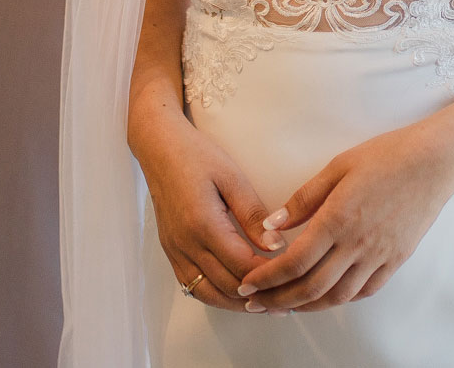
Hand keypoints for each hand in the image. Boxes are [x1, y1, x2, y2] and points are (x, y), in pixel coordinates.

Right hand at [133, 114, 273, 311]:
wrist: (159, 149)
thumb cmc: (198, 156)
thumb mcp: (232, 177)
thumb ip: (253, 214)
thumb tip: (276, 245)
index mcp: (203, 225)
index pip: (242, 266)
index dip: (270, 276)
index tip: (294, 276)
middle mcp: (186, 245)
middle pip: (227, 287)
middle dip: (259, 297)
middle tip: (288, 299)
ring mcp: (175, 252)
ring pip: (208, 294)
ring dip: (237, 303)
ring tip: (267, 304)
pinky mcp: (171, 252)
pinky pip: (193, 286)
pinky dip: (217, 295)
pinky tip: (237, 293)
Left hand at [235, 123, 453, 313]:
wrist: (435, 161)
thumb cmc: (386, 156)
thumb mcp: (338, 166)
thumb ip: (303, 198)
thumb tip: (271, 225)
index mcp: (338, 218)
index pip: (293, 261)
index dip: (266, 278)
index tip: (247, 285)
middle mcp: (358, 244)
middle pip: (310, 287)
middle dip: (278, 300)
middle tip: (256, 305)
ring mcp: (379, 255)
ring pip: (337, 296)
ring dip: (306, 306)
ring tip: (285, 306)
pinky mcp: (396, 259)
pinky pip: (364, 291)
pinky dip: (340, 299)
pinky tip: (326, 296)